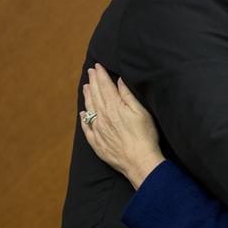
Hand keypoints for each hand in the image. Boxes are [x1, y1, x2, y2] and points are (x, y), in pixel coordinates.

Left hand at [79, 64, 164, 188]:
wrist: (139, 161)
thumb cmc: (145, 136)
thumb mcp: (141, 112)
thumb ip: (128, 95)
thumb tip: (119, 81)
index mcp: (114, 107)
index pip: (105, 86)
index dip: (101, 75)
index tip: (97, 66)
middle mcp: (102, 117)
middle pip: (95, 95)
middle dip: (93, 82)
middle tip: (90, 72)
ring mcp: (98, 130)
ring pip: (89, 109)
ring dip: (87, 96)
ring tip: (85, 87)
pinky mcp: (97, 143)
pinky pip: (86, 128)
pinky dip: (83, 119)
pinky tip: (82, 114)